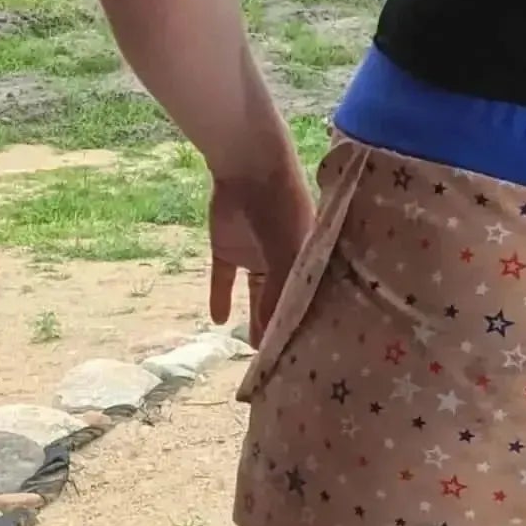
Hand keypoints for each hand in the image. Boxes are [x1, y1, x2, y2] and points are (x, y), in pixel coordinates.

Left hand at [208, 161, 314, 348]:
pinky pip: (223, 279)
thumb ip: (278, 295)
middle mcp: (284, 260)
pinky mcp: (227, 249)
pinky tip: (217, 320)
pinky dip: (219, 297)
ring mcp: (255, 255)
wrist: (247, 166)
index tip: (300, 353)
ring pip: (256, 294)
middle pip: (280, 299)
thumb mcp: (286, 254)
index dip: (303, 323)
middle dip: (278, 326)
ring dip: (253, 318)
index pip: (306, 298)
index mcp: (307, 259)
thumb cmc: (280, 208)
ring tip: (254, 348)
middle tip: (276, 360)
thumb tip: (272, 336)